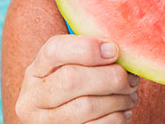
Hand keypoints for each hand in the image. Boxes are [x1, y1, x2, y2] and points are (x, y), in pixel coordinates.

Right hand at [15, 35, 139, 123]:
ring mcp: (44, 122)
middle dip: (111, 77)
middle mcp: (33, 98)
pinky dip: (117, 118)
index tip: (114, 50)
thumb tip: (116, 49)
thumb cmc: (77, 87)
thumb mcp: (75, 67)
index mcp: (36, 71)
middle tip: (131, 79)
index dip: (88, 48)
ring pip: (86, 106)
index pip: (55, 50)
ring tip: (130, 95)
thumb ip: (91, 54)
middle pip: (72, 79)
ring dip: (118, 100)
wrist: (64, 121)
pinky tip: (123, 112)